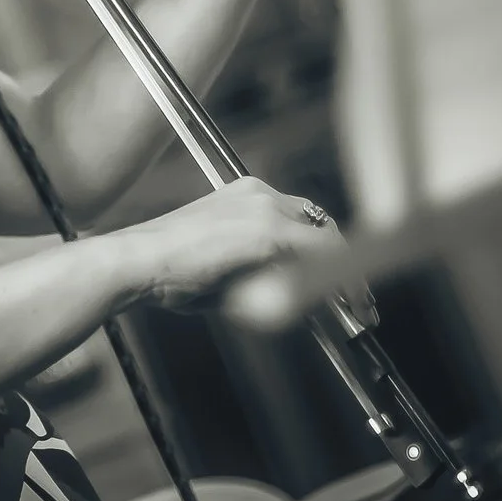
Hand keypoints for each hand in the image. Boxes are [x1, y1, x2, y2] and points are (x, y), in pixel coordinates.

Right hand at [120, 178, 350, 315]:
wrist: (140, 261)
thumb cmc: (167, 268)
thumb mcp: (220, 265)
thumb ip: (256, 270)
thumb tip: (285, 295)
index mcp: (245, 194)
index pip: (302, 216)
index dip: (324, 248)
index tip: (336, 275)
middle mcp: (261, 194)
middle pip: (322, 224)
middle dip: (344, 261)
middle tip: (360, 297)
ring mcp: (267, 211)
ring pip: (328, 240)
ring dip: (348, 275)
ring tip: (361, 306)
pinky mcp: (270, 234)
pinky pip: (322, 257)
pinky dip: (341, 282)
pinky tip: (350, 305)